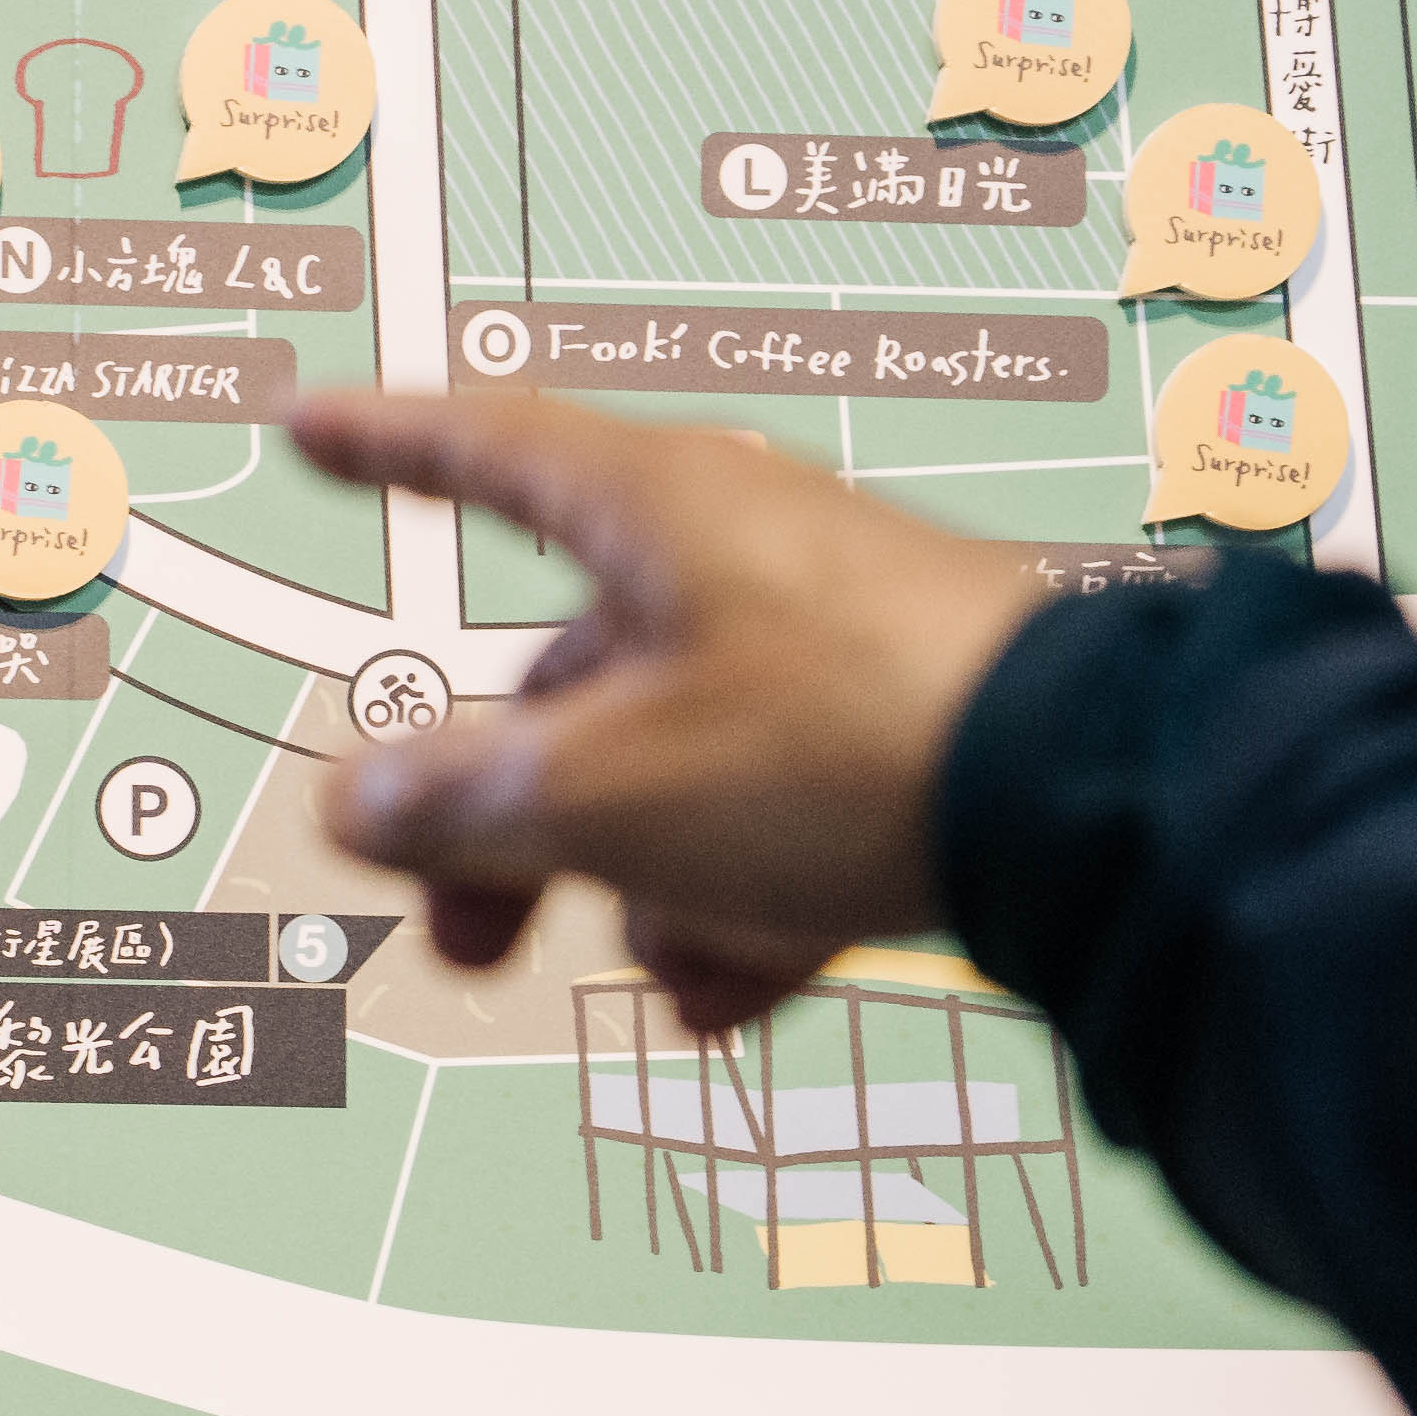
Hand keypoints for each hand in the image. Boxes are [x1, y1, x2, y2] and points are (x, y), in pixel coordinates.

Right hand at [285, 387, 1063, 1031]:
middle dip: (508, 823)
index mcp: (654, 509)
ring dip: (639, 883)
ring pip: (674, 761)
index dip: (389, 446)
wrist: (1101, 804)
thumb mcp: (605, 790)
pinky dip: (743, 895)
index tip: (316, 427)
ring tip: (669, 971)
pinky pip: (779, 810)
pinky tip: (742, 988)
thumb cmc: (845, 747)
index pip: (484, 447)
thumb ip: (461, 799)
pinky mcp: (907, 731)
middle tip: (468, 935)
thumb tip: (355, 805)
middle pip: (566, 675)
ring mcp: (829, 641)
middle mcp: (738, 554)